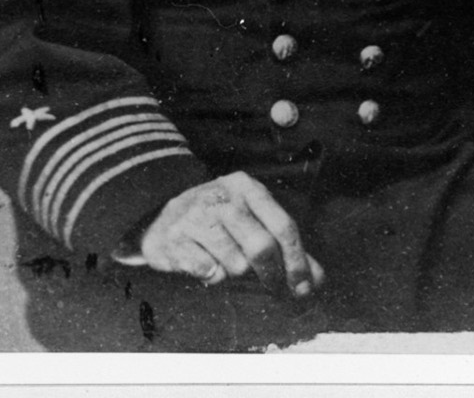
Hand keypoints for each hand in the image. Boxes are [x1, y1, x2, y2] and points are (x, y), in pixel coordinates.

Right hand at [132, 171, 323, 296]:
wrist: (158, 215)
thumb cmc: (217, 220)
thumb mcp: (251, 218)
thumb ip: (284, 247)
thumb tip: (315, 280)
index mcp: (248, 188)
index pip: (283, 226)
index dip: (298, 259)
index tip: (305, 286)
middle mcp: (222, 197)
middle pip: (262, 246)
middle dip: (272, 273)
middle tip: (274, 286)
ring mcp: (195, 216)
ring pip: (235, 263)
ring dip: (236, 272)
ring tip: (226, 261)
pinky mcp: (173, 239)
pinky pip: (207, 272)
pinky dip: (212, 276)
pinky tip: (206, 263)